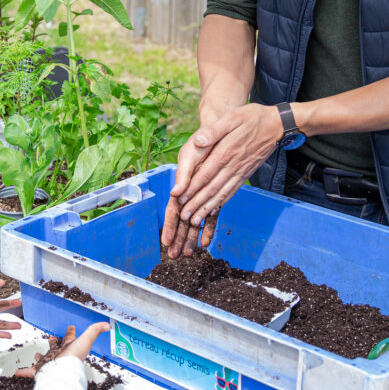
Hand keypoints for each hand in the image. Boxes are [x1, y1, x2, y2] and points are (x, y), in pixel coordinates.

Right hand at [12, 322, 110, 376]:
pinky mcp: (41, 370)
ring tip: (37, 355)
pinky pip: (31, 371)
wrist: (61, 375)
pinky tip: (17, 372)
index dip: (71, 332)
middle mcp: (59, 356)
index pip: (70, 338)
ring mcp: (50, 364)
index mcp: (69, 348)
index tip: (71, 327)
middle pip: (56, 348)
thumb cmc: (73, 359)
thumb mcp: (85, 341)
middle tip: (51, 338)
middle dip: (53, 343)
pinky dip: (24, 372)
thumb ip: (94, 331)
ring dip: (41, 357)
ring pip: (45, 359)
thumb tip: (108, 325)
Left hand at [161, 103, 280, 256]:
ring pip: (222, 193)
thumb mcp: (232, 117)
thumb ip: (214, 130)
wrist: (277, 125)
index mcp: (226, 151)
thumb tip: (198, 141)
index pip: (205, 174)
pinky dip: (222, 202)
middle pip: (212, 188)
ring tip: (195, 220)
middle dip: (196, 204)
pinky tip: (214, 210)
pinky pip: (232, 191)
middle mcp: (233, 165)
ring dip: (207, 208)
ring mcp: (241, 171)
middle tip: (184, 217)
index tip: (179, 199)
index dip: (192, 188)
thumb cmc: (252, 117)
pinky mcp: (246, 174)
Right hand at [162, 133, 215, 257]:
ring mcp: (203, 194)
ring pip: (196, 220)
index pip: (174, 209)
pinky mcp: (215, 194)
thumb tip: (176, 193)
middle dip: (179, 238)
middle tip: (175, 257)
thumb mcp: (192, 152)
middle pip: (183, 219)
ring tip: (188, 255)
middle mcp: (191, 192)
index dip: (170, 226)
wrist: (222, 132)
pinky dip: (208, 228)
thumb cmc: (202, 142)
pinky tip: (206, 242)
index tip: (166, 242)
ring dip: (191, 237)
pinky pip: (211, 215)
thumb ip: (184, 172)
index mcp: (182, 184)